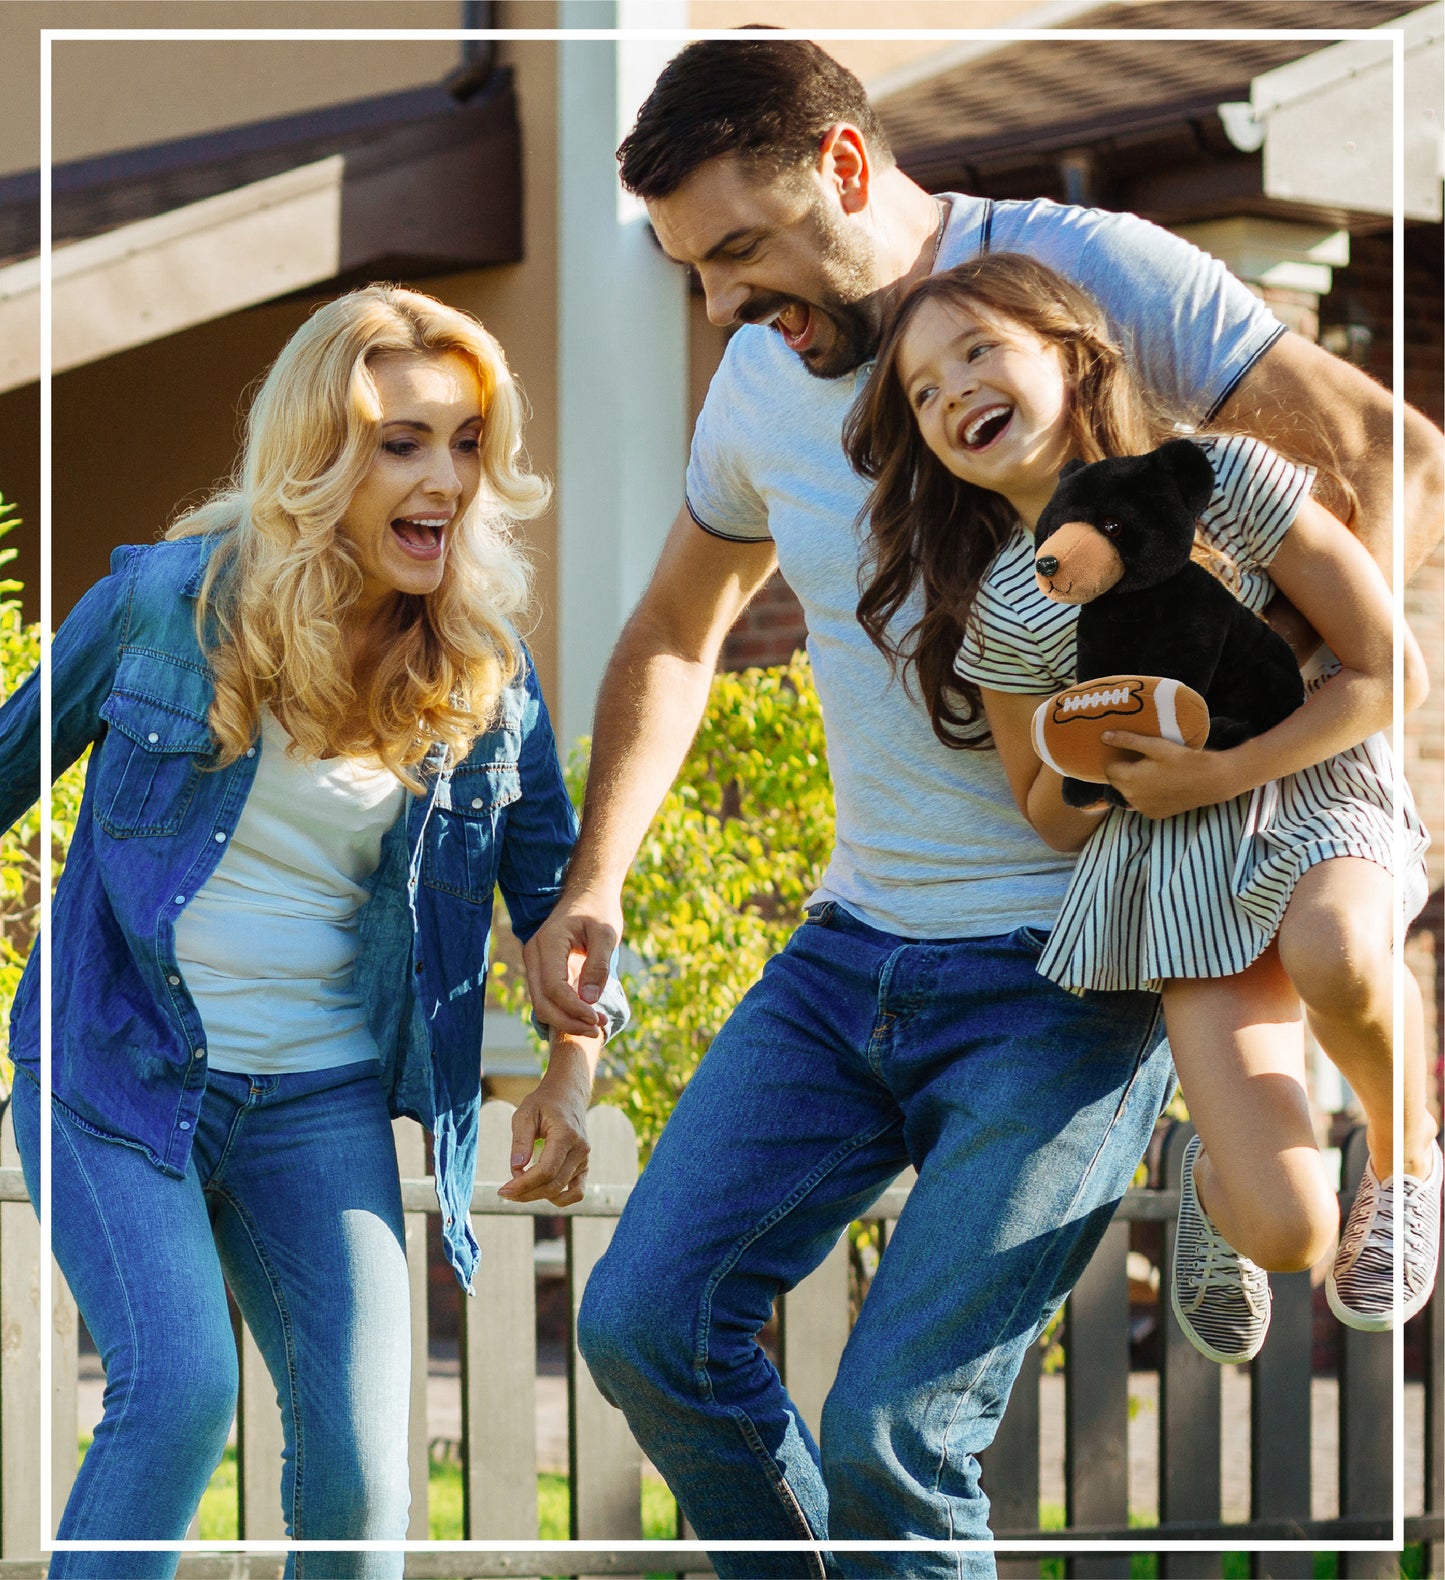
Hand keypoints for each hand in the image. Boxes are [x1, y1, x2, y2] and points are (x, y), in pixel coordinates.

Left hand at [497, 1035, 598, 1206]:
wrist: (568, 1095)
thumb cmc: (544, 1103)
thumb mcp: (525, 1113)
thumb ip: (520, 1141)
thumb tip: (516, 1169)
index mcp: (567, 1135)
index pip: (546, 1171)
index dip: (524, 1184)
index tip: (504, 1189)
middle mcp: (580, 1150)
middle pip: (553, 1185)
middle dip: (526, 1193)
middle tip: (504, 1192)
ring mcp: (585, 1159)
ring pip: (562, 1191)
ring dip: (537, 1196)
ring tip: (519, 1188)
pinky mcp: (584, 1166)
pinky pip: (576, 1192)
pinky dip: (558, 1198)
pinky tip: (539, 1191)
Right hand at [522, 886, 621, 1036]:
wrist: (587, 893)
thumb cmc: (599, 910)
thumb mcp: (606, 933)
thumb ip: (598, 965)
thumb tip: (589, 1000)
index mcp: (548, 943)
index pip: (554, 987)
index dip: (574, 1009)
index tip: (598, 1019)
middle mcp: (534, 954)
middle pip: (541, 1002)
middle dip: (569, 1021)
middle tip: (598, 1028)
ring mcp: (534, 963)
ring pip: (541, 1004)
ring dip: (566, 1020)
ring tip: (596, 1025)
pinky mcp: (542, 970)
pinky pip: (546, 998)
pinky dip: (564, 1012)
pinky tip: (586, 1017)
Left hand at [1100, 731, 1238, 818]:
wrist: (1211, 781)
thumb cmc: (1183, 759)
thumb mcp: (1155, 745)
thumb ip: (1128, 740)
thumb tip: (1103, 736)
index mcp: (1129, 779)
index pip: (1108, 769)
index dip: (1117, 759)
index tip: (1129, 753)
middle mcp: (1131, 797)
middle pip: (1116, 782)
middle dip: (1123, 771)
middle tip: (1141, 760)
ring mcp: (1143, 808)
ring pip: (1128, 794)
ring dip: (1133, 784)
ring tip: (1151, 772)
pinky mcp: (1154, 815)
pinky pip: (1141, 804)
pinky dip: (1145, 796)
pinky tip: (1160, 786)